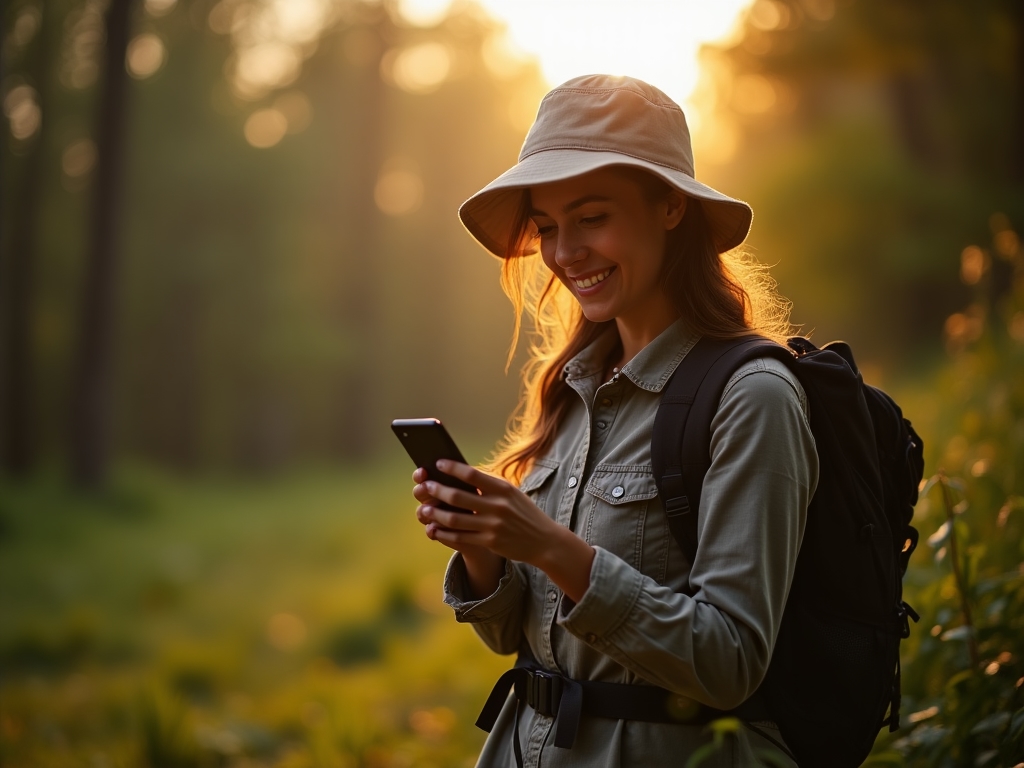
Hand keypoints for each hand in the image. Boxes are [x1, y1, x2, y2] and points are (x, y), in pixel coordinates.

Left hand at [414, 460, 594, 602]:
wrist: (544, 540)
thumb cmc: (524, 513)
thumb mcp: (512, 493)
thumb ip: (490, 485)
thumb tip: (462, 474)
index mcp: (503, 488)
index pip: (471, 474)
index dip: (451, 468)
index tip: (438, 463)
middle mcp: (498, 506)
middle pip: (458, 497)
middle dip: (437, 491)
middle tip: (424, 486)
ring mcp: (493, 525)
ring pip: (455, 519)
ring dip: (436, 514)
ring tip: (424, 509)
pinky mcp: (490, 542)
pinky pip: (461, 537)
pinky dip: (444, 534)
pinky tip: (434, 529)